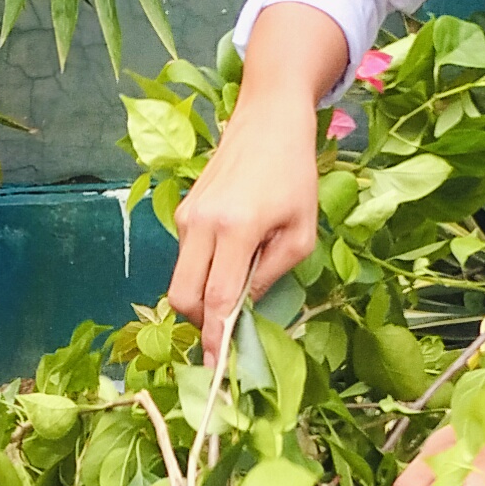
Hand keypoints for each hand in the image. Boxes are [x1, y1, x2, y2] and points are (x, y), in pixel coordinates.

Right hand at [162, 2, 347, 339]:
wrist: (267, 117)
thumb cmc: (294, 172)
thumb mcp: (302, 229)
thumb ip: (273, 271)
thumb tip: (246, 303)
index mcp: (236, 228)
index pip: (218, 298)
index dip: (215, 338)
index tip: (215, 369)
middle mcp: (202, 224)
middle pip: (183, 296)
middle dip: (201, 323)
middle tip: (227, 331)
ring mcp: (187, 216)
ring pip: (183, 278)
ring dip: (205, 294)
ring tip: (242, 280)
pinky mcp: (184, 210)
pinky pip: (189, 256)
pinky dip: (206, 269)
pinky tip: (234, 253)